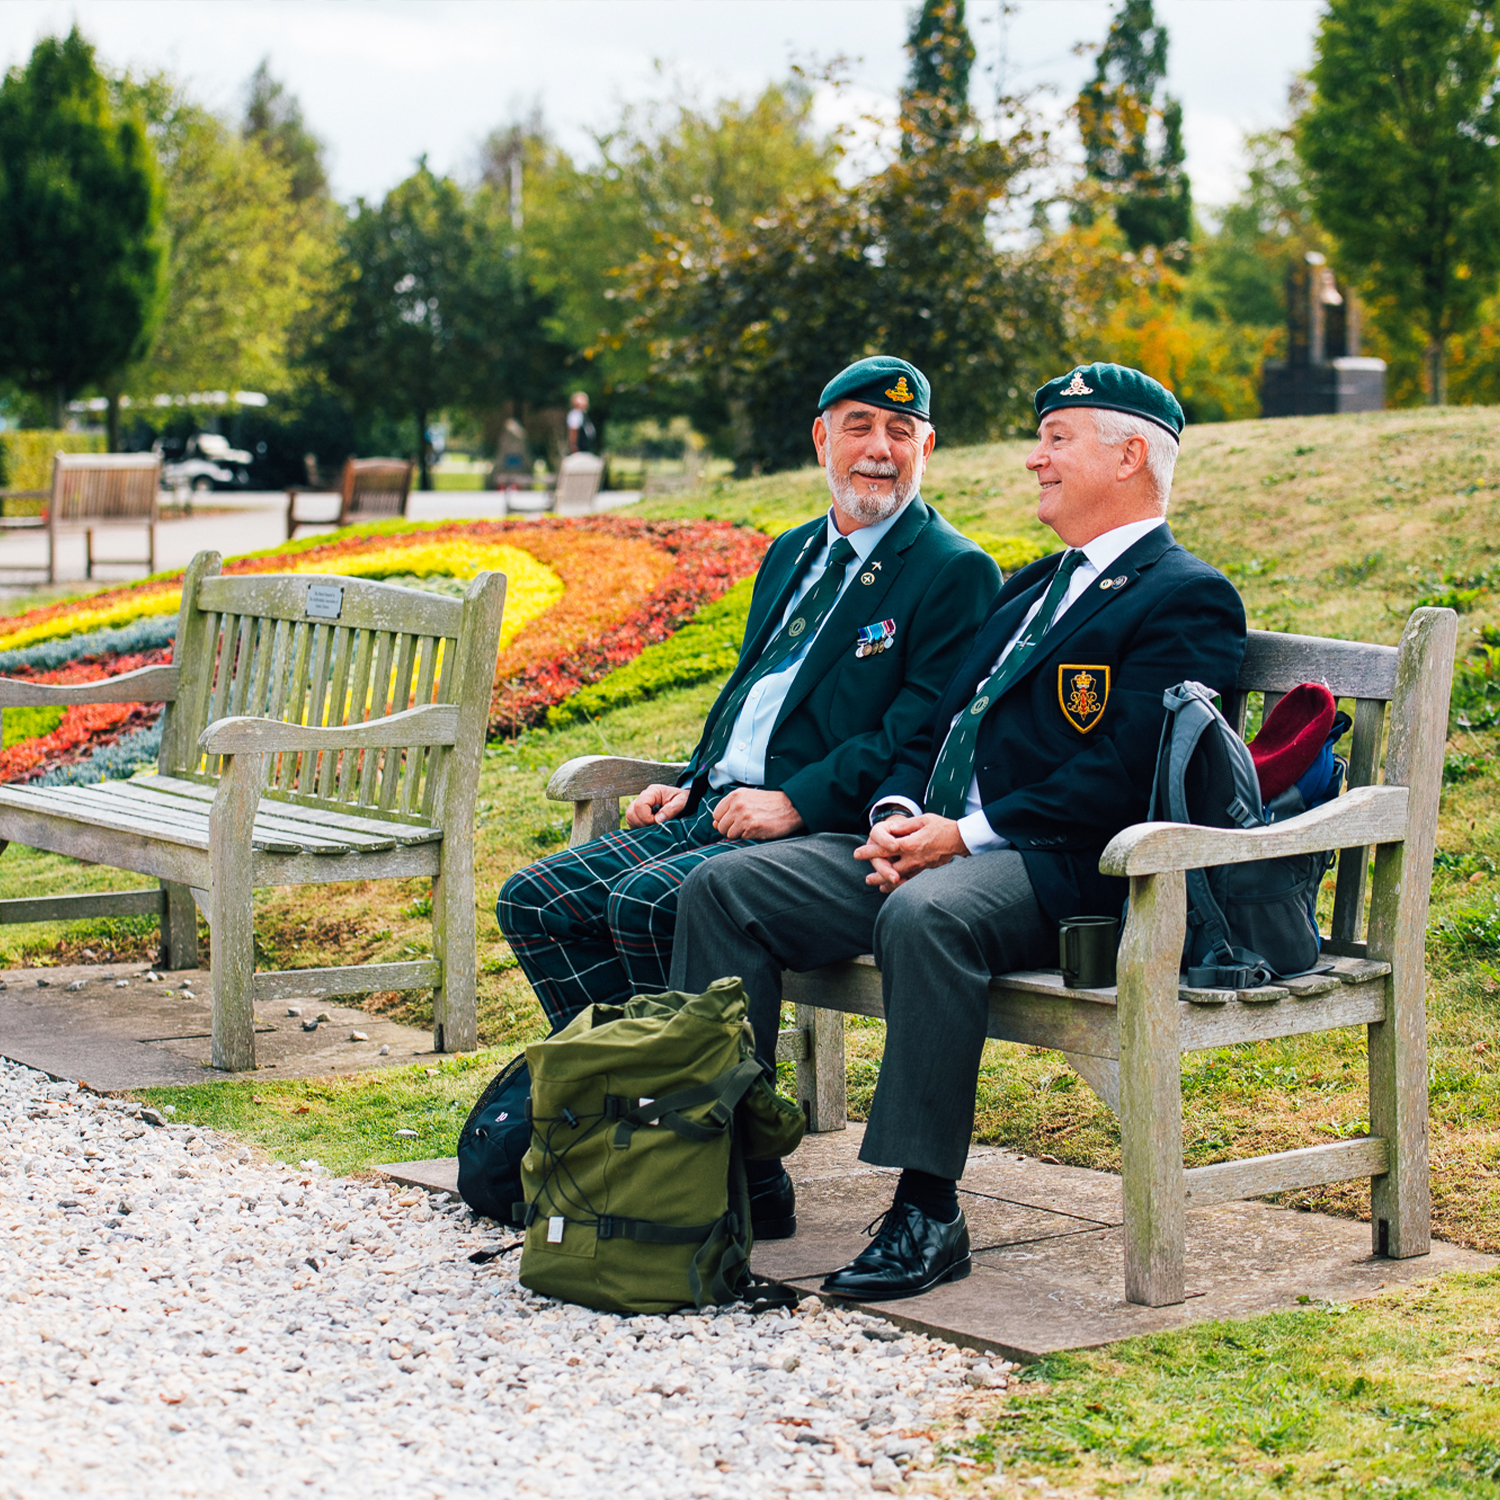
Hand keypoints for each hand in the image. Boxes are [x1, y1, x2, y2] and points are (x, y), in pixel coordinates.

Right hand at [625, 783, 689, 827]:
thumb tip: (658, 820)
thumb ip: (671, 809)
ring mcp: (639, 805)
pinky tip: (650, 828)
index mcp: (653, 791)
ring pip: (629, 817)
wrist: (684, 800)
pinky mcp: (638, 813)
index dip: (647, 817)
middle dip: (642, 823)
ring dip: (639, 826)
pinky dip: (638, 827)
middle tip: (656, 826)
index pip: (640, 804)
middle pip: (631, 812)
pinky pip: (631, 822)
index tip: (658, 822)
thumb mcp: (682, 802)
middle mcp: (643, 797)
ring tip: (653, 827)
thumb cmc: (683, 800)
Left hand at [711, 788, 805, 840]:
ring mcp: (744, 816)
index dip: (725, 820)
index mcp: (735, 796)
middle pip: (721, 826)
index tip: (736, 820)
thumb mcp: (748, 799)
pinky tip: (758, 830)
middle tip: (746, 825)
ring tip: (753, 827)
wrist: (792, 806)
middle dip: (731, 829)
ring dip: (739, 834)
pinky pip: (741, 838)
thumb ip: (729, 810)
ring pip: (729, 834)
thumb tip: (714, 824)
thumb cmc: (770, 803)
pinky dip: (748, 837)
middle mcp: (737, 805)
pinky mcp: (752, 827)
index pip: (716, 814)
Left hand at [853, 813, 968, 892]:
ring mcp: (921, 867)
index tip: (857, 854)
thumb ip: (904, 826)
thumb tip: (890, 829)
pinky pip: (911, 880)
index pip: (885, 849)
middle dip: (877, 874)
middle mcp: (914, 858)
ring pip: (900, 878)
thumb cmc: (942, 827)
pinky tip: (894, 888)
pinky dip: (901, 885)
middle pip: (890, 868)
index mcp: (910, 844)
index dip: (869, 852)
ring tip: (876, 886)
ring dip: (887, 882)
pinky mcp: (927, 871)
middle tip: (866, 879)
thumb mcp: (922, 820)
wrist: (962, 839)